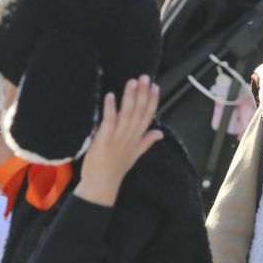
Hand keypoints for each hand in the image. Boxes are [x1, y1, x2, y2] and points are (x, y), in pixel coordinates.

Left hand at [76, 76, 161, 207]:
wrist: (102, 185)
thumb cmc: (116, 169)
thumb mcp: (135, 155)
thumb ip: (147, 142)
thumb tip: (161, 134)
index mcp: (137, 139)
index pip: (148, 116)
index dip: (153, 101)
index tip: (155, 86)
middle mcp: (130, 137)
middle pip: (139, 112)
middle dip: (143, 93)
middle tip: (145, 77)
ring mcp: (118, 138)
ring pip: (127, 114)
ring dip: (130, 97)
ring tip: (132, 82)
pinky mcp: (104, 140)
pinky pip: (109, 122)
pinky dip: (110, 109)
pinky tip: (110, 96)